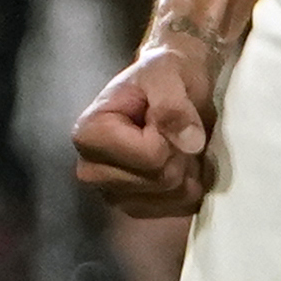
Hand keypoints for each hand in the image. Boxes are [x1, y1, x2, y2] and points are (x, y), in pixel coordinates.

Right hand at [72, 32, 221, 217]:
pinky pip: (181, 207)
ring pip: (174, 195)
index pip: (151, 155)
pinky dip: (192, 183)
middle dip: (181, 151)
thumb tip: (189, 142)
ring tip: (178, 139)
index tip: (162, 111)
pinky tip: (182, 159)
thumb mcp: (167, 73)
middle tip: (176, 125)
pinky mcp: (134, 207)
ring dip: (190, 167)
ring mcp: (111, 194)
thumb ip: (172, 104)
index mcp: (88, 135)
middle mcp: (90, 171)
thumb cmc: (163, 73)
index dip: (170, 132)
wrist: (171, 84)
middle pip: (162, 179)